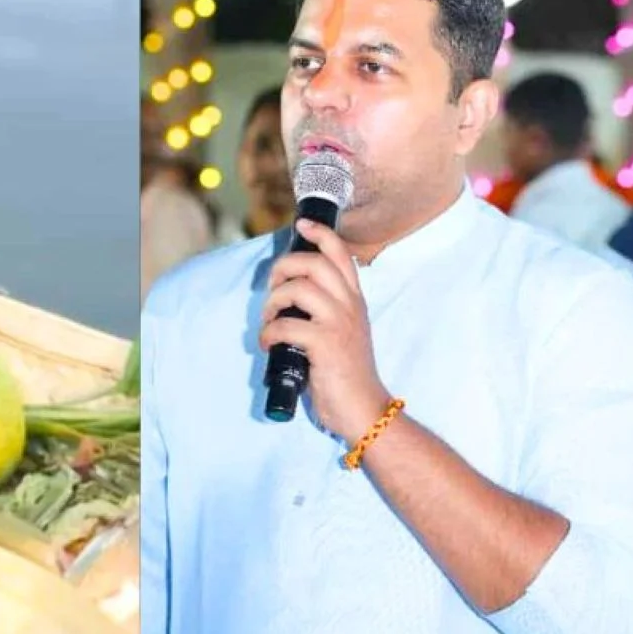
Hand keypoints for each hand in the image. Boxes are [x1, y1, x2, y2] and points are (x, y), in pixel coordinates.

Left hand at [259, 218, 391, 441]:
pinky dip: (268, 332)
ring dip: (272, 302)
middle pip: (314, 263)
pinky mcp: (325, 344)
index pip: (341, 255)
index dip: (320, 235)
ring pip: (299, 288)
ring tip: (268, 320)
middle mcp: (349, 306)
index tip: (301, 226)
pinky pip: (285, 324)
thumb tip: (288, 298)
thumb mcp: (342, 332)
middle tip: (271, 288)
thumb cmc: (345, 373)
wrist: (364, 407)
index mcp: (353, 301)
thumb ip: (324, 312)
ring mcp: (339, 323)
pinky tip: (268, 345)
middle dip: (283, 268)